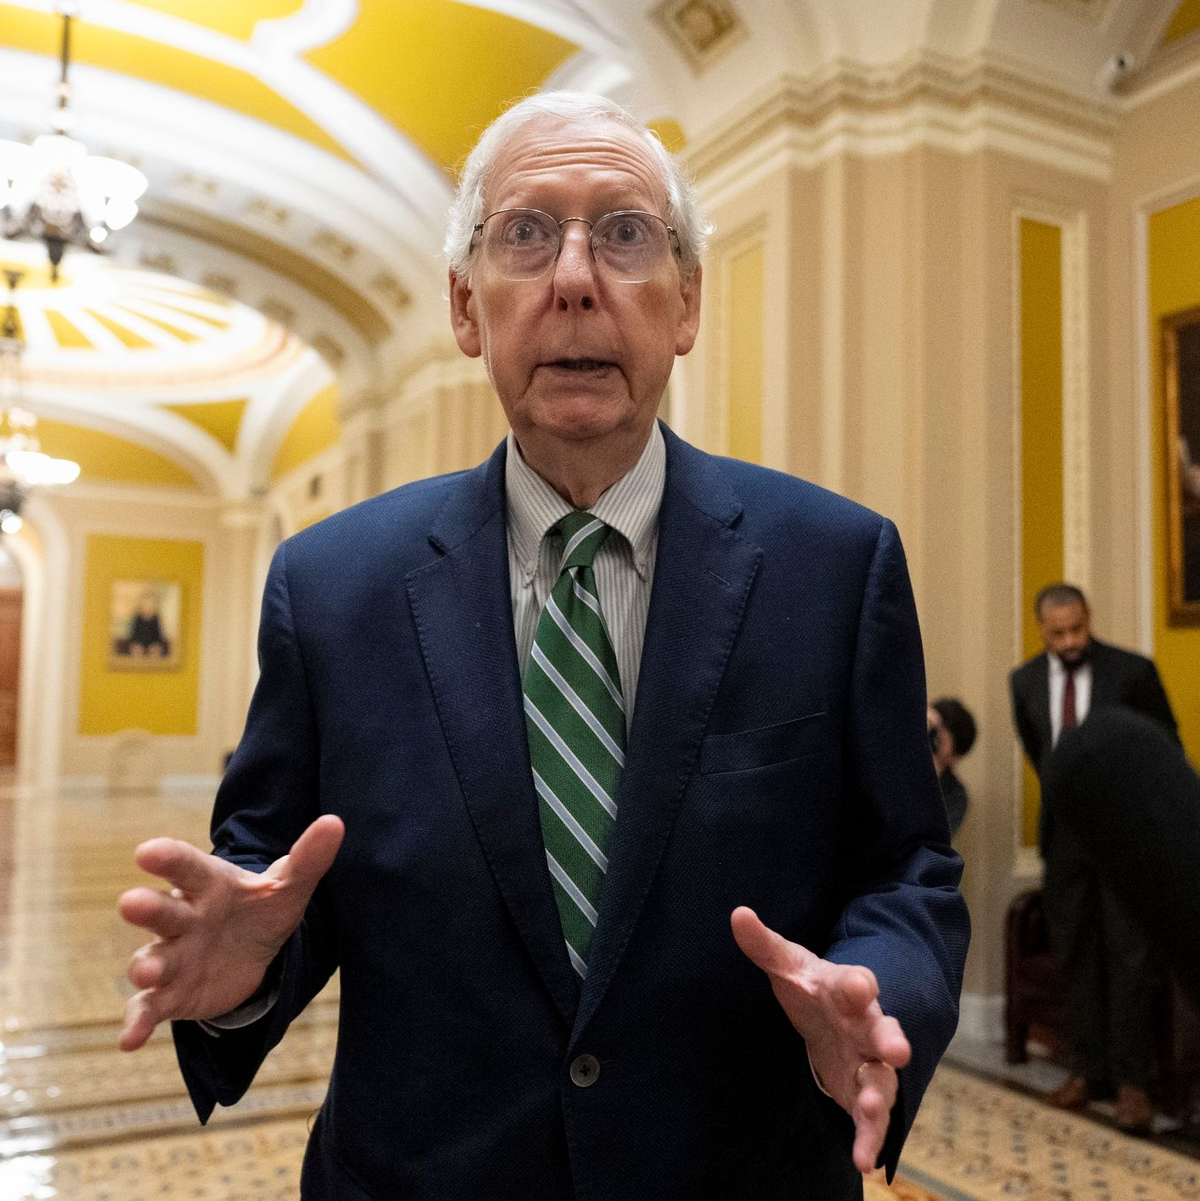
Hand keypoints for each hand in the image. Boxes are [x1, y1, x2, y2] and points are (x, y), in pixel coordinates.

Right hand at [117, 815, 344, 1050]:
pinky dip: (138, 1022)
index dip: (168, 858)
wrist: (251, 954)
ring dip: (145, 966)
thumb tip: (335, 822)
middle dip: (146, 908)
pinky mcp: (170, 994)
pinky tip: (130, 1039)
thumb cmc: (260, 909)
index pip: (187, 867)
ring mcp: (173, 957)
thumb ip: (308, 858)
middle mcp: (183, 918)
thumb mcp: (288, 886)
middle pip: (162, 911)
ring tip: (146, 972)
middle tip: (130, 902)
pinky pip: (149, 1008)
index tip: (148, 852)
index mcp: (208, 885)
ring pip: (152, 959)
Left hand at [731, 906, 910, 1173]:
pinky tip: (865, 1161)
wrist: (833, 1017)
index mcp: (847, 989)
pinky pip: (872, 1118)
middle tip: (898, 1050)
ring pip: (882, 1079)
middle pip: (884, 1031)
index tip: (859, 984)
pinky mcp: (864, 1093)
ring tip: (872, 1110)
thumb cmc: (812, 988)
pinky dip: (870, 1138)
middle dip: (891, 1039)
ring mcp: (869, 1061)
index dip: (857, 983)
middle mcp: (867, 1025)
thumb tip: (738, 914)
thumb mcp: (787, 965)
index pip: (856, 982)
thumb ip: (763, 944)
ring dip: (880, 1095)